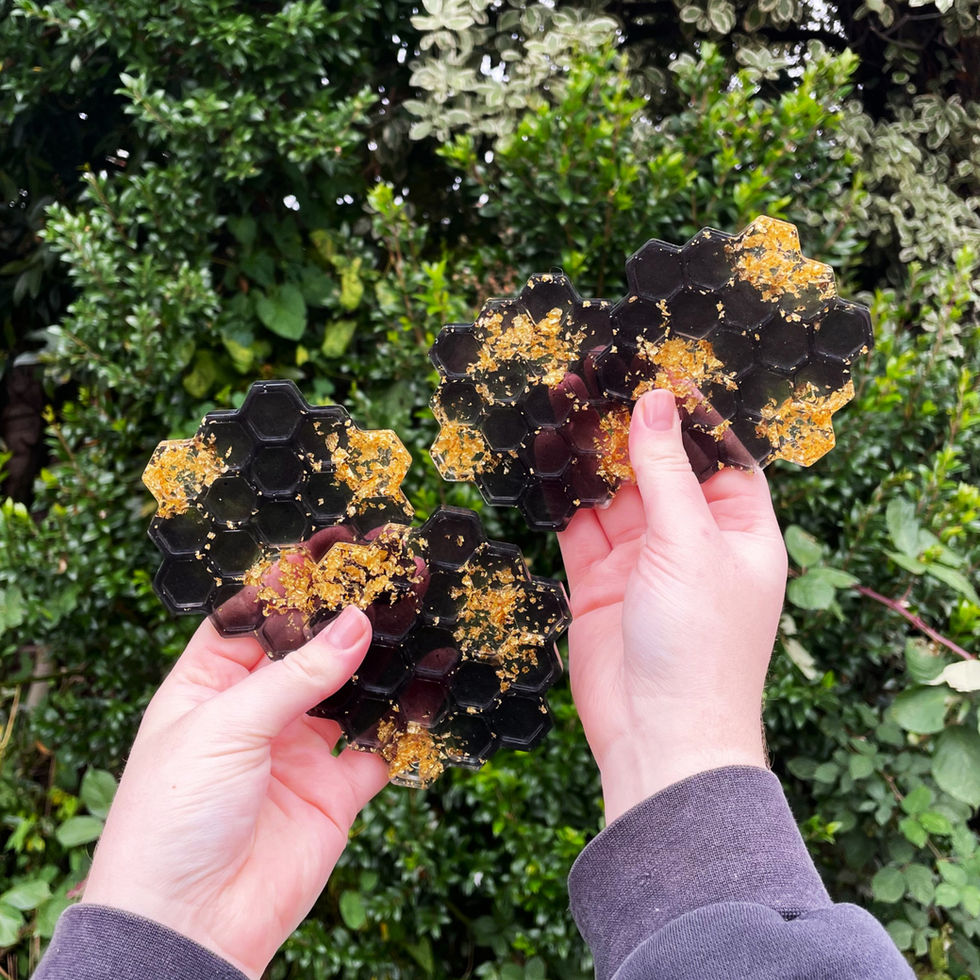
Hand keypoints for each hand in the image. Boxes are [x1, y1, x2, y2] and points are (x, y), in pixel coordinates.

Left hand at [81, 605, 388, 978]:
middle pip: (307, 650)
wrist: (190, 926)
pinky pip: (378, 750)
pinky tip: (425, 699)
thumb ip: (297, 675)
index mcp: (208, 687)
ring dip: (378, 664)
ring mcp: (296, 750)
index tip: (334, 549)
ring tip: (414, 622)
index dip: (289, 585)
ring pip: (348, 693)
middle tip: (388, 576)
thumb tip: (355, 624)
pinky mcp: (333, 791)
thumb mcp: (226, 728)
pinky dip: (403, 728)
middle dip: (344, 616)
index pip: (253, 619)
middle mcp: (255, 713)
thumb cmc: (172, 821)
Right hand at [558, 389, 786, 821]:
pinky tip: (545, 459)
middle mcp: (693, 541)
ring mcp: (644, 561)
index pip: (719, 455)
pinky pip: (580, 528)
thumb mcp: (688, 544)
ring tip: (562, 403)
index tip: (657, 368)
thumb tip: (654, 401)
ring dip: (591, 456)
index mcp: (740, 529)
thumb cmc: (701, 645)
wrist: (658, 735)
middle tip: (595, 376)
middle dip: (628, 427)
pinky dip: (564, 499)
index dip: (690, 414)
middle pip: (660, 467)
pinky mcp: (600, 583)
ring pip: (615, 493)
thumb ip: (665, 471)